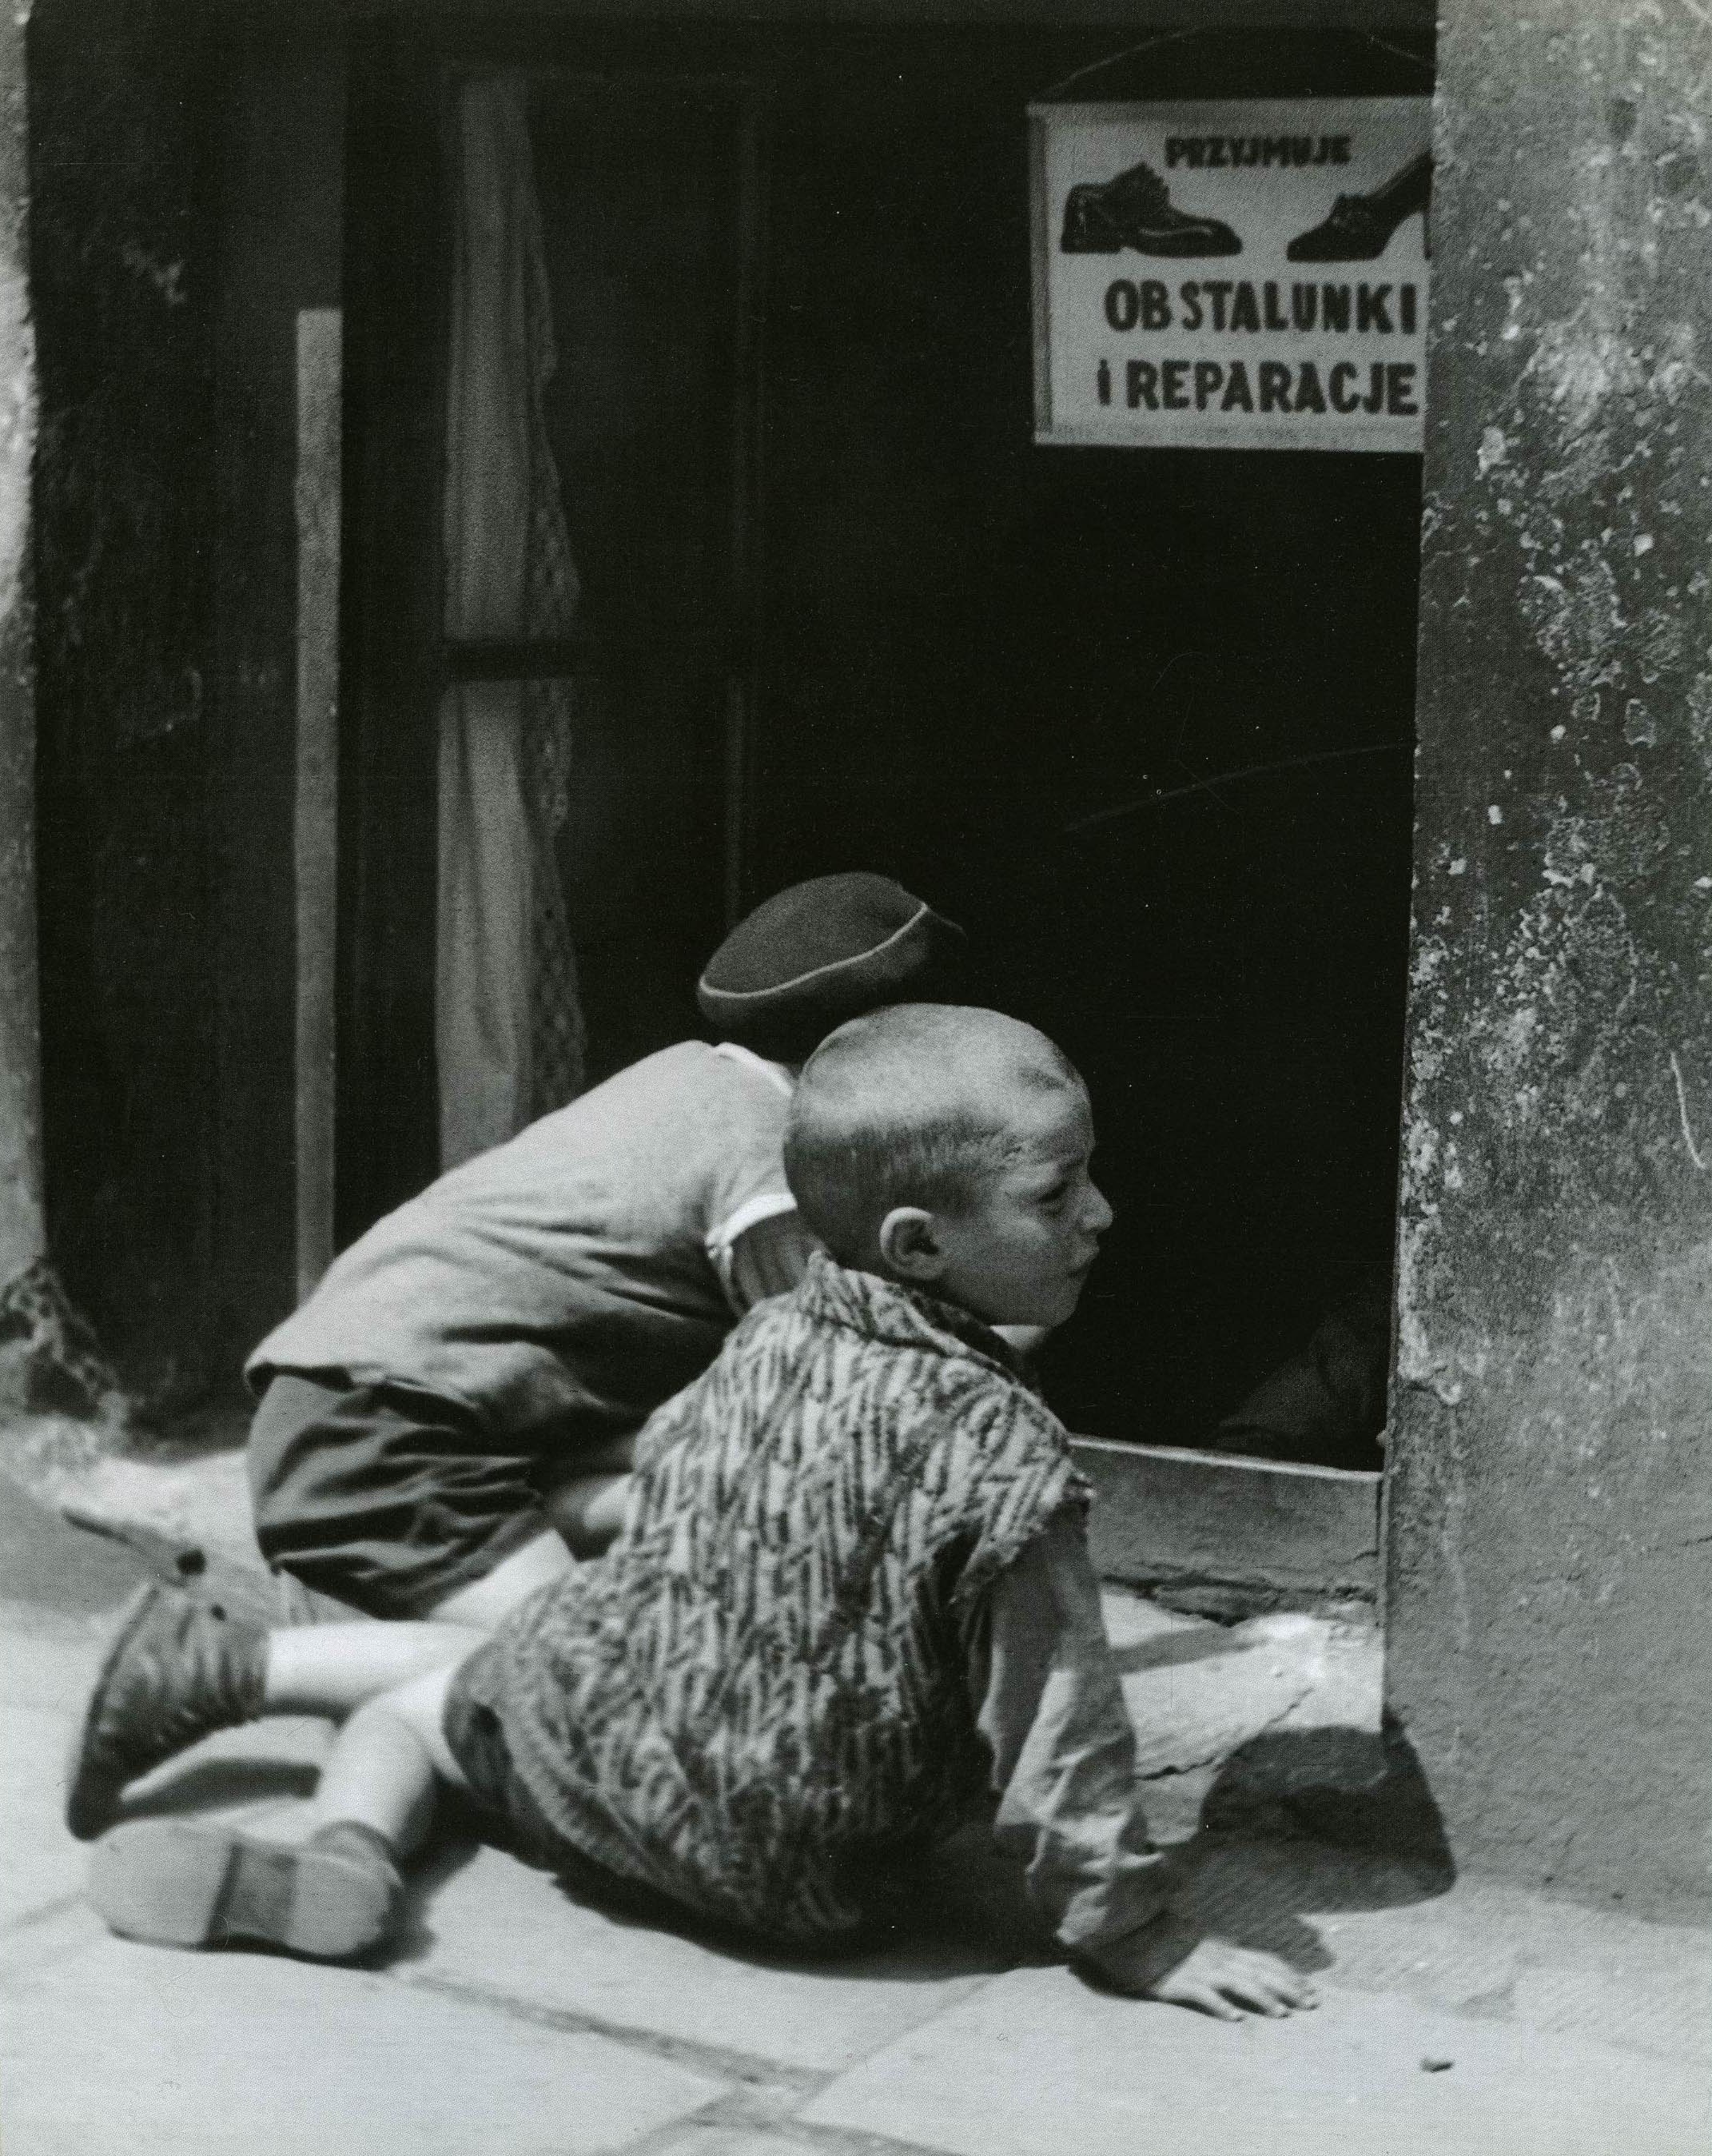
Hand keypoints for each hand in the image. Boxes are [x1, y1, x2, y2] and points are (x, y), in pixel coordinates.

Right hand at [1144, 1937, 1317, 2019]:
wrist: (1133, 1934)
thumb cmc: (1167, 1941)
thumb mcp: (1202, 1942)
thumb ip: (1224, 1951)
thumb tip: (1249, 1961)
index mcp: (1224, 1948)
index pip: (1265, 1961)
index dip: (1290, 1975)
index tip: (1312, 1989)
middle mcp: (1218, 1957)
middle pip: (1259, 1972)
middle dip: (1288, 1988)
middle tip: (1312, 2005)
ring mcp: (1200, 1969)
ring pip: (1237, 1983)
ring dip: (1261, 1998)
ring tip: (1281, 2014)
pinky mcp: (1179, 1983)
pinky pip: (1202, 1995)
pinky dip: (1219, 2005)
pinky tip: (1234, 2018)